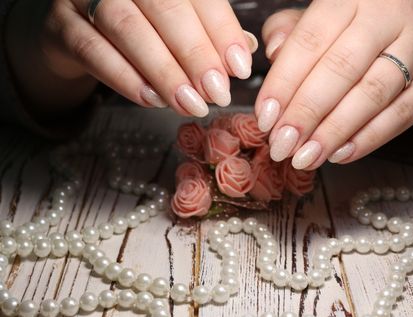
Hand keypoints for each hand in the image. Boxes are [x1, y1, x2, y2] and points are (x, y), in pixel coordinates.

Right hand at [14, 0, 256, 116]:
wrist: (77, 33)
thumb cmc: (140, 28)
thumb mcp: (175, 25)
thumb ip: (208, 32)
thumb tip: (245, 52)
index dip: (221, 30)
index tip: (240, 67)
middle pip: (164, 6)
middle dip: (196, 53)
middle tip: (218, 92)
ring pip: (127, 27)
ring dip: (164, 70)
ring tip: (191, 103)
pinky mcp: (59, 25)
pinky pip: (92, 50)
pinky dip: (126, 78)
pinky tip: (153, 100)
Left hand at [255, 1, 412, 169]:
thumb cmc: (359, 37)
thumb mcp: (322, 25)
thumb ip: (291, 34)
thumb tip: (273, 53)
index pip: (310, 40)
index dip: (284, 82)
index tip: (265, 118)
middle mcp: (388, 14)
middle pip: (340, 68)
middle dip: (306, 112)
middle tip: (282, 145)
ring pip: (370, 94)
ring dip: (333, 131)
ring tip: (306, 157)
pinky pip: (399, 116)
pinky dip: (367, 139)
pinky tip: (340, 155)